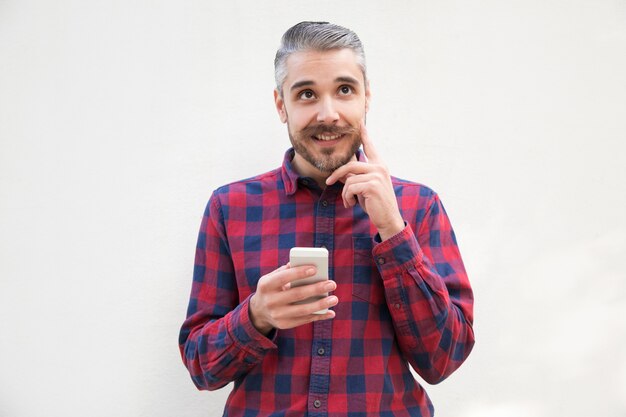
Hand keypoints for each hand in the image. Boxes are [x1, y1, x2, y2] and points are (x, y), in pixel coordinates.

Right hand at [249, 264, 337, 334]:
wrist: (258, 312)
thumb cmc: (271, 289)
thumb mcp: (271, 278)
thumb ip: (285, 270)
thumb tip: (302, 263)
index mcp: (266, 285)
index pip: (284, 277)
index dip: (299, 273)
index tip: (315, 269)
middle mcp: (270, 301)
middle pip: (297, 294)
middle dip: (316, 289)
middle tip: (331, 284)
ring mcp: (277, 315)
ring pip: (303, 310)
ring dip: (320, 304)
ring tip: (334, 299)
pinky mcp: (284, 325)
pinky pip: (304, 320)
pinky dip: (319, 316)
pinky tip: (330, 312)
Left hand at [326, 121, 404, 240]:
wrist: (388, 219)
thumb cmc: (376, 204)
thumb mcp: (364, 187)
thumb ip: (356, 177)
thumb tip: (342, 173)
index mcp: (379, 165)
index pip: (370, 147)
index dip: (364, 135)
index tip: (361, 123)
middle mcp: (380, 167)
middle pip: (350, 165)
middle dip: (336, 174)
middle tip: (328, 182)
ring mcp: (377, 175)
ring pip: (348, 179)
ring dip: (345, 193)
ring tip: (349, 202)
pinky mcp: (372, 185)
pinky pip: (349, 188)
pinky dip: (347, 198)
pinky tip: (353, 204)